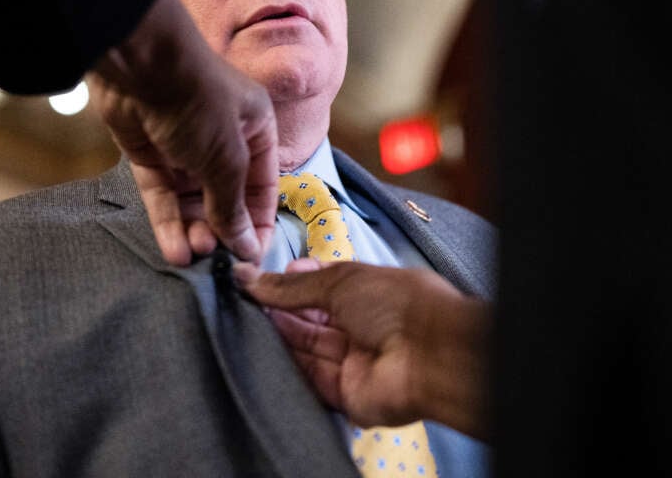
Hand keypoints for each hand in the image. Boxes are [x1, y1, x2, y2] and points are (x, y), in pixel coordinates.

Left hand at [88, 0, 277, 265]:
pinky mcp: (149, 152)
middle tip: (217, 261)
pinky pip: (162, 193)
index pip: (262, 186)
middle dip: (221, 229)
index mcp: (255, 129)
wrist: (140, 64)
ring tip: (194, 256)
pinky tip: (174, 250)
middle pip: (225, 195)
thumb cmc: (198, 101)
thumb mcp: (226, 157)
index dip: (257, 222)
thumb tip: (246, 245)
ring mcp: (183, 145)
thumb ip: (232, 204)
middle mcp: (222, 137)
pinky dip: (167, 221)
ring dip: (194, 228)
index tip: (253, 258)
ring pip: (192, 198)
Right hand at [235, 259, 491, 440]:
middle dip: (279, 309)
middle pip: (310, 320)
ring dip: (278, 334)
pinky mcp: (342, 394)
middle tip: (242, 299)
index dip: (292, 283)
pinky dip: (285, 365)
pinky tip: (259, 348)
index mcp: (366, 293)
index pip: (321, 288)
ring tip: (242, 318)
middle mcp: (358, 327)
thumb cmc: (393, 303)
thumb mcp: (340, 280)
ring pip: (306, 348)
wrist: (429, 355)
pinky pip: (308, 378)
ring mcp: (350, 362)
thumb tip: (247, 277)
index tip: (257, 278)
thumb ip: (292, 286)